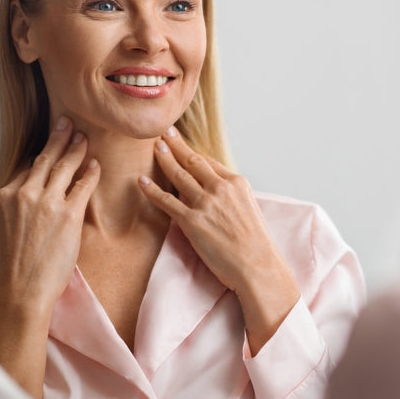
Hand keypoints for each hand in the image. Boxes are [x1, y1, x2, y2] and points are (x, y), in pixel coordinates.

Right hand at [0, 116, 100, 309]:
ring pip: (65, 166)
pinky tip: (96, 165)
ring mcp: (48, 203)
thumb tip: (33, 189)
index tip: (52, 143)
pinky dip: (91, 173)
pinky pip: (83, 185)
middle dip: (59, 137)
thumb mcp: (7, 226)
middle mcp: (25, 194)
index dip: (42, 155)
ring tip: (84, 137)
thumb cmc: (18, 263)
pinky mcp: (69, 214)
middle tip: (68, 122)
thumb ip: (19, 204)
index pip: (28, 168)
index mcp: (7, 197)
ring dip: (77, 149)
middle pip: (46, 158)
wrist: (24, 287)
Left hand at [139, 127, 299, 353]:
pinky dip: (152, 190)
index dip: (193, 152)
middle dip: (177, 145)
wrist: (257, 265)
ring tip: (154, 146)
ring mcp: (206, 203)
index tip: (182, 143)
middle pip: (193, 161)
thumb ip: (231, 197)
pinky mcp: (192, 221)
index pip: (210, 162)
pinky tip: (141, 181)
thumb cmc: (256, 244)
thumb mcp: (249, 209)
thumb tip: (217, 194)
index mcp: (237, 183)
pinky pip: (167, 201)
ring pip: (179, 174)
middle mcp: (221, 188)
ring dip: (164, 158)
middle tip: (164, 133)